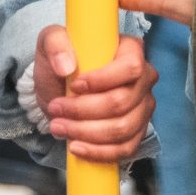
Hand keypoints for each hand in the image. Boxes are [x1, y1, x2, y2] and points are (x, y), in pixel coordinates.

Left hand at [32, 26, 156, 163]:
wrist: (59, 90)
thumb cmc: (61, 62)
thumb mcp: (51, 42)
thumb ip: (55, 44)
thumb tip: (66, 66)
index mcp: (131, 50)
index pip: (131, 67)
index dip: (103, 80)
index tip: (74, 86)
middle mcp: (144, 78)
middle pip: (122, 102)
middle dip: (84, 111)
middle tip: (56, 110)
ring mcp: (143, 107)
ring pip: (122, 129)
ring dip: (87, 132)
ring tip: (59, 127)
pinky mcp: (137, 132)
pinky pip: (125, 149)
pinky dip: (99, 152)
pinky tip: (76, 147)